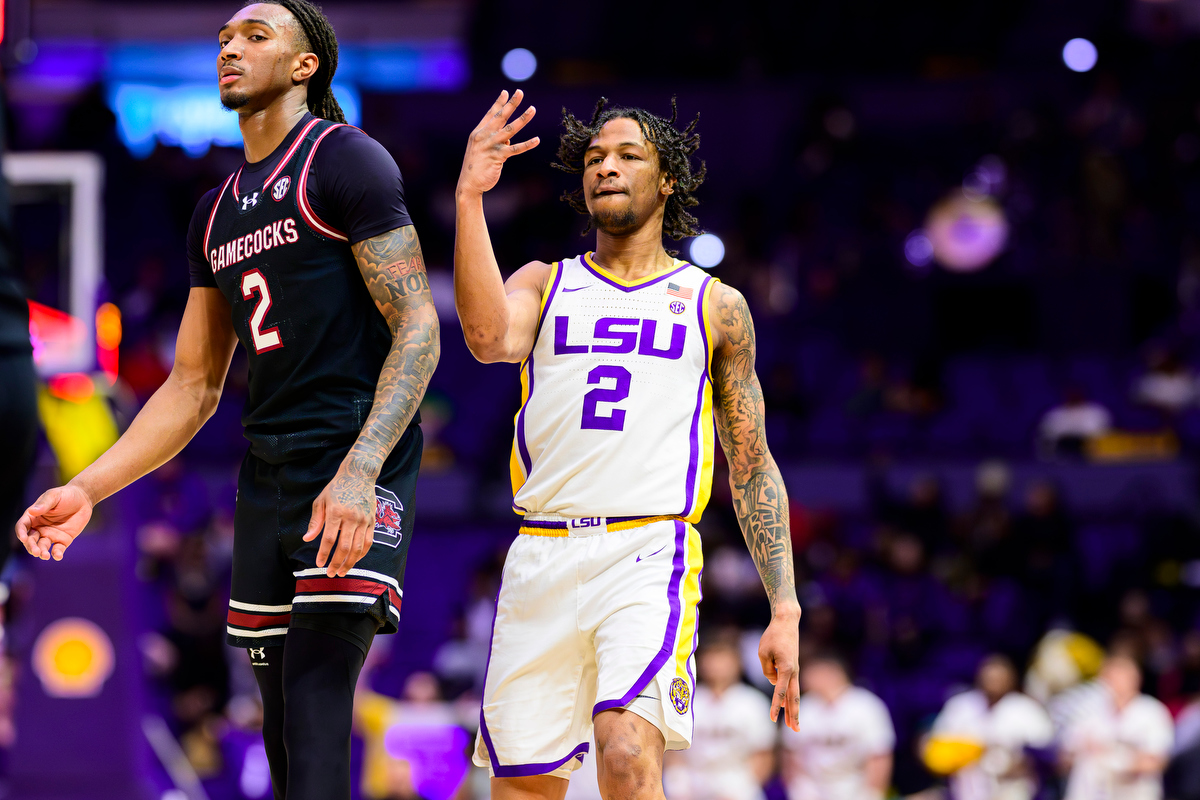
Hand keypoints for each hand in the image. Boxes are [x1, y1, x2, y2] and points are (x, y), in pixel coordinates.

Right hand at [15, 484, 94, 560]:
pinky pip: (58, 549)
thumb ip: (44, 504)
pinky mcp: (63, 540)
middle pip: (30, 540)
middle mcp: (39, 528)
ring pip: (42, 547)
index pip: (22, 526)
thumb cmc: (65, 495)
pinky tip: (58, 556)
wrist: (83, 499)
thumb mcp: (54, 496)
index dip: (21, 533)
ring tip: (45, 556)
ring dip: (42, 552)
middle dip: (31, 546)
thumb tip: (32, 511)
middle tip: (36, 551)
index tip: (23, 538)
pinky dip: (56, 554)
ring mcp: (51, 535)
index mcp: (33, 517)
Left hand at [303, 464, 376, 577]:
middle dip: (337, 563)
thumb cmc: (336, 488)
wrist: (359, 475)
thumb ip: (315, 522)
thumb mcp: (321, 501)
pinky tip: (355, 560)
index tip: (319, 564)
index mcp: (336, 512)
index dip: (324, 554)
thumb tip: (307, 539)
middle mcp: (351, 518)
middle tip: (331, 574)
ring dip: (350, 563)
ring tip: (342, 572)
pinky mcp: (372, 521)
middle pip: (344, 547)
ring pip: (358, 548)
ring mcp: (364, 520)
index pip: (329, 539)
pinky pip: (368, 542)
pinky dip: (362, 554)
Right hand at [456, 89, 538, 197]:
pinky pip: (515, 149)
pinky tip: (537, 140)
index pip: (491, 114)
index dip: (499, 103)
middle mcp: (484, 136)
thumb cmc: (476, 167)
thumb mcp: (482, 150)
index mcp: (479, 133)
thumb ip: (495, 142)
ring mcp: (490, 146)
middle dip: (511, 104)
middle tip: (520, 92)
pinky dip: (527, 144)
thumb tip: (508, 138)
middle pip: (501, 117)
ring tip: (533, 109)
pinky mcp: (497, 157)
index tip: (506, 92)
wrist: (469, 184)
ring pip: (510, 129)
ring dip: (523, 118)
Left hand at [758, 604, 800, 731]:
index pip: (780, 691)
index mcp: (786, 668)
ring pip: (794, 694)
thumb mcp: (763, 653)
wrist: (787, 622)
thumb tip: (773, 681)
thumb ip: (766, 670)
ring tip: (794, 726)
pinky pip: (791, 686)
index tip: (773, 719)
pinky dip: (789, 697)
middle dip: (794, 715)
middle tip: (796, 731)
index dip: (776, 706)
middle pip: (794, 698)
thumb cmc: (773, 636)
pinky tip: (787, 706)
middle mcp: (793, 671)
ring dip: (793, 709)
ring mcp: (794, 670)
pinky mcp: (792, 667)